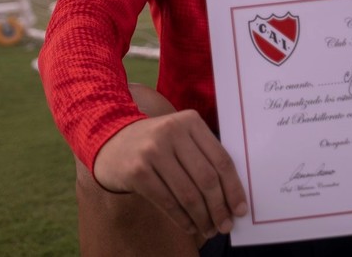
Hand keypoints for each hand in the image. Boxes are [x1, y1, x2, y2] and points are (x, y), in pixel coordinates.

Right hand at [93, 110, 248, 238]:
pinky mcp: (137, 171)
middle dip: (219, 207)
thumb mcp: (180, 136)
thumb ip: (204, 155)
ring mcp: (152, 151)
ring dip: (202, 217)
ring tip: (209, 229)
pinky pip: (167, 201)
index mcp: (190, 121)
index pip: (221, 159)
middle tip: (226, 225)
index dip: (234, 188)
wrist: (110, 140)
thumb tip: (232, 196)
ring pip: (188, 194)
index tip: (241, 209)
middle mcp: (172, 132)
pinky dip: (182, 218)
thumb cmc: (156, 143)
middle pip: (206, 178)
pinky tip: (190, 226)